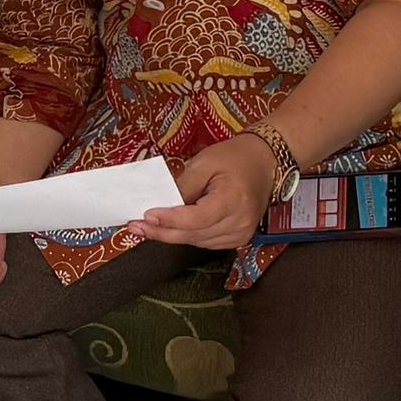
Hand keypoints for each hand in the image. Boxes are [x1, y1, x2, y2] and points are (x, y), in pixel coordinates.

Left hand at [123, 134, 281, 254]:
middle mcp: (239, 223)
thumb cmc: (235, 157)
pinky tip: (171, 228)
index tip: (146, 216)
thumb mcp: (205, 162)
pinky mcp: (238, 238)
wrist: (265, 162)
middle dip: (161, 231)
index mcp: (233, 201)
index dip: (170, 220)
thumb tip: (160, 205)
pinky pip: (205, 242)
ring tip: (146, 227)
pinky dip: (187, 236)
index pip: (196, 218)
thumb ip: (183, 186)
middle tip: (135, 226)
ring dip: (171, 235)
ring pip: (196, 242)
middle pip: (193, 234)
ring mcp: (240, 234)